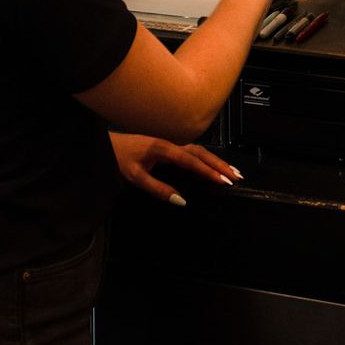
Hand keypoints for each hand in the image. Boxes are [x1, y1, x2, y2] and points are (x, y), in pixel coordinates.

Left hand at [110, 132, 242, 206]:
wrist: (108, 145)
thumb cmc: (119, 159)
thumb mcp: (135, 177)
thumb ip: (157, 188)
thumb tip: (181, 200)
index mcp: (163, 149)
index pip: (192, 161)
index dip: (208, 172)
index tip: (224, 181)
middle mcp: (170, 144)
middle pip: (201, 153)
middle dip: (219, 165)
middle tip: (236, 177)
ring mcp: (170, 144)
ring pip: (198, 151)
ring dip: (215, 161)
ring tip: (232, 172)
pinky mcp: (168, 147)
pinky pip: (192, 152)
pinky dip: (206, 159)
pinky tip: (213, 166)